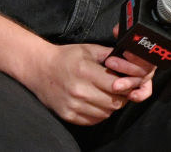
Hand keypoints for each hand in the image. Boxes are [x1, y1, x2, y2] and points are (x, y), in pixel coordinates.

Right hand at [22, 42, 140, 125]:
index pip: (117, 86)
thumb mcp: (89, 49)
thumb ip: (111, 55)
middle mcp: (79, 91)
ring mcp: (73, 105)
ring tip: (108, 95)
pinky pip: (93, 120)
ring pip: (105, 113)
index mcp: (85, 71)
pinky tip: (97, 102)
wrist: (40, 68)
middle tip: (120, 89)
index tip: (128, 81)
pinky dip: (99, 113)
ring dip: (111, 106)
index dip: (127, 85)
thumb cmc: (66, 57)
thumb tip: (130, 61)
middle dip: (122, 96)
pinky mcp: (68, 115)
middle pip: (114, 102)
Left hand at [108, 24, 156, 102]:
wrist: (120, 55)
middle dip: (128, 68)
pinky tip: (130, 96)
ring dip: (129, 82)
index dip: (137, 54)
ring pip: (142, 80)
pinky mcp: (141, 85)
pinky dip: (139, 94)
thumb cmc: (123, 45)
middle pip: (145, 68)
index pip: (146, 53)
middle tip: (111, 64)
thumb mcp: (121, 36)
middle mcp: (148, 61)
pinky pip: (144, 91)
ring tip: (114, 84)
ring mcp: (145, 74)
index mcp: (145, 49)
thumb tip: (117, 30)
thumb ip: (122, 32)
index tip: (125, 52)